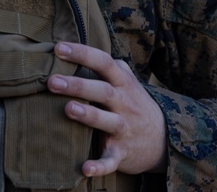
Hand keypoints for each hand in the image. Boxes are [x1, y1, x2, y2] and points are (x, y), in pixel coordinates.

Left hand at [46, 42, 166, 176]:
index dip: (82, 53)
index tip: (58, 47)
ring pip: (108, 122)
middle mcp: (125, 104)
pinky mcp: (122, 153)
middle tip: (52, 81)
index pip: (103, 63)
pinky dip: (100, 166)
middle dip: (78, 86)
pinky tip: (85, 169)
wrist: (164, 140)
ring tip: (68, 109)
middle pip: (103, 91)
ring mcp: (125, 129)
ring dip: (89, 116)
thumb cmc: (134, 104)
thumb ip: (109, 65)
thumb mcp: (128, 81)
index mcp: (123, 84)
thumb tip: (79, 47)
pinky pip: (111, 160)